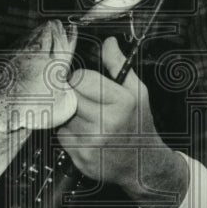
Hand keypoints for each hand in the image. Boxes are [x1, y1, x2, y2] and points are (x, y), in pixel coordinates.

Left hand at [57, 36, 187, 207]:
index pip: (80, 78)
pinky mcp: (80, 158)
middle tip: (87, 102)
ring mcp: (92, 143)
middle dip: (74, 96)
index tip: (84, 83)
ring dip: (71, 115)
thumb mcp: (138, 92)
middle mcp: (105, 123)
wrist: (143, 164)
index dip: (80, 79)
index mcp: (121, 103)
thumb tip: (108, 43)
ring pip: (64, 116)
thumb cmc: (139, 124)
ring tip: (91, 120)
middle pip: (69, 96)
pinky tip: (87, 136)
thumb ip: (119, 66)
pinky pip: (63, 136)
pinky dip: (70, 134)